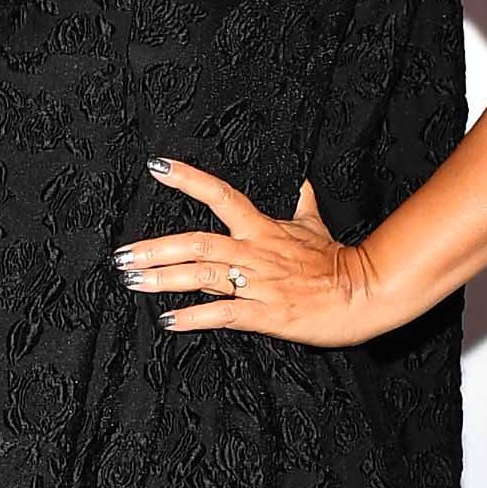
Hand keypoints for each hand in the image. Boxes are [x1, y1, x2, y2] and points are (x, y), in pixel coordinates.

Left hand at [113, 158, 386, 347]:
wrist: (364, 294)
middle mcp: (255, 252)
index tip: (156, 166)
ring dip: (164, 279)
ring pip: (204, 276)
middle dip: (156, 248)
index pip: (220, 194)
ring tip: (133, 281)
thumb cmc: (338, 263)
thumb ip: (304, 206)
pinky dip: (194, 318)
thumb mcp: (317, 228)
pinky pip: (224, 314)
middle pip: (197, 243)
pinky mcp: (265, 314)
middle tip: (122, 255)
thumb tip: (305, 183)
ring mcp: (258, 283)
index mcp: (263, 228)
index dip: (188, 178)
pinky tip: (168, 321)